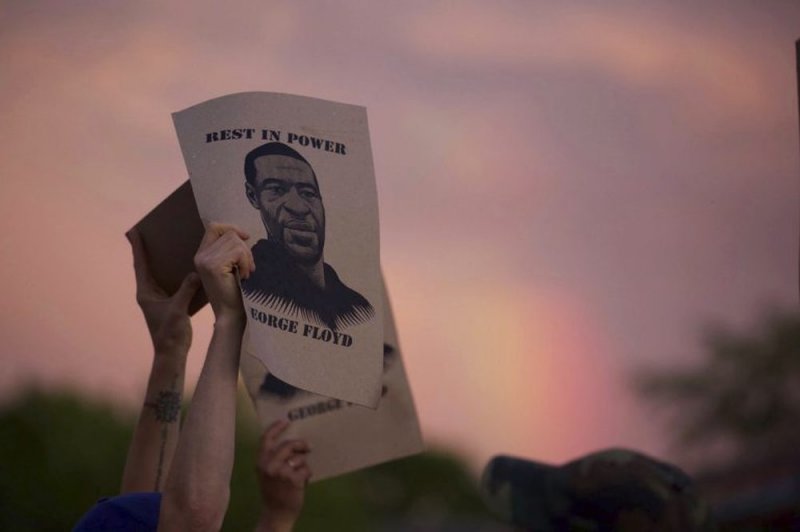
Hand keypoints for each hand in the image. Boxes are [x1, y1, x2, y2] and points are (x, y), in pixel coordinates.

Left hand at [128, 227, 200, 354]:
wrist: (171, 353)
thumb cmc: (170, 333)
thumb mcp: (178, 309)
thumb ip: (186, 289)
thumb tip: (196, 272)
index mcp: (146, 292)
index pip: (140, 265)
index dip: (138, 247)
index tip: (134, 231)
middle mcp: (149, 293)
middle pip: (148, 266)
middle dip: (148, 250)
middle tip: (151, 232)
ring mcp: (159, 298)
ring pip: (159, 274)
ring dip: (162, 261)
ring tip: (168, 246)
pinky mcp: (169, 303)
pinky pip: (172, 283)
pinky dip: (176, 273)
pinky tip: (186, 267)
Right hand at [193, 223, 253, 319]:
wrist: (230, 314)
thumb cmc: (235, 292)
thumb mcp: (230, 266)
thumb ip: (230, 250)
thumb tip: (243, 234)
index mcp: (202, 254)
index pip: (214, 227)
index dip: (231, 228)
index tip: (246, 237)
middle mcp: (200, 256)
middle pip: (229, 234)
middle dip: (245, 248)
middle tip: (248, 267)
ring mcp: (205, 260)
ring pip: (235, 242)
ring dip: (247, 257)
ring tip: (246, 273)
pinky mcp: (213, 266)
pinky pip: (238, 252)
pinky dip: (247, 263)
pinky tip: (245, 276)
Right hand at [255, 419, 311, 531]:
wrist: (277, 513)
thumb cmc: (274, 491)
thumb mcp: (268, 472)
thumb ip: (275, 458)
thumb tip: (294, 443)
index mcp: (261, 461)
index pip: (266, 439)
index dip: (276, 428)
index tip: (286, 421)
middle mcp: (268, 465)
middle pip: (288, 445)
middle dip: (300, 444)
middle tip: (308, 447)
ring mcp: (280, 472)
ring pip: (299, 458)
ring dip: (303, 465)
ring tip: (301, 473)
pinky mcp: (292, 479)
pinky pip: (306, 469)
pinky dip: (307, 475)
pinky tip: (304, 482)